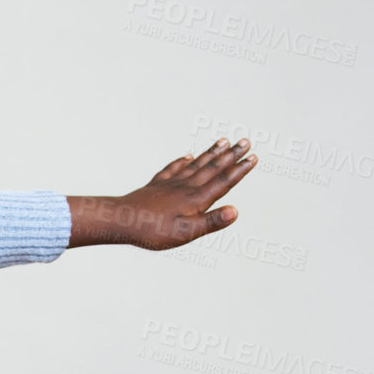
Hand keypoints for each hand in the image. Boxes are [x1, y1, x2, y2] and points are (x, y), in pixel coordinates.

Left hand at [68, 138, 257, 249]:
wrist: (120, 221)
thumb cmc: (152, 231)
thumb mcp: (185, 233)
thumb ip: (211, 222)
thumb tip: (236, 211)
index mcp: (196, 199)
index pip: (223, 182)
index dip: (239, 170)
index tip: (253, 157)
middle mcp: (185, 187)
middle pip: (212, 168)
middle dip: (230, 155)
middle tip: (246, 141)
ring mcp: (169, 184)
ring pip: (195, 165)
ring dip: (211, 153)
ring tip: (224, 141)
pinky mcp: (155, 186)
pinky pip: (172, 169)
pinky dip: (182, 161)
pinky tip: (188, 156)